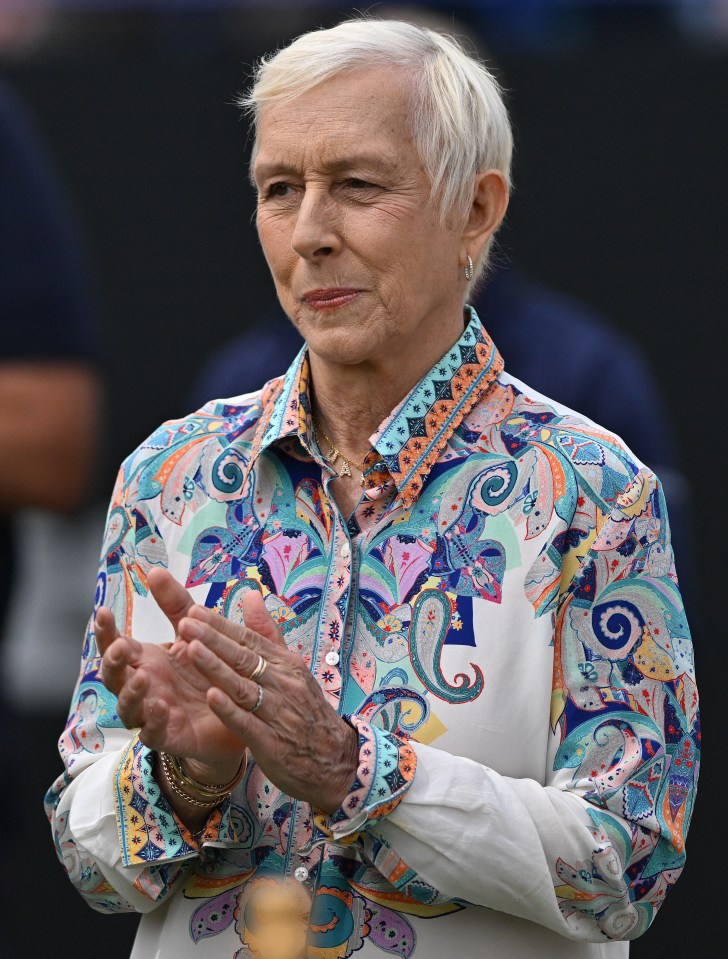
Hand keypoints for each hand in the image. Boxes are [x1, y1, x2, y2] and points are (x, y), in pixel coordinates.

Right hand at [95, 568, 245, 782]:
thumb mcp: (196, 630)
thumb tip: (154, 570)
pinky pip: (154, 733)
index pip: (117, 644)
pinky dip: (154, 722)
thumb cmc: (209, 668)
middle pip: (114, 676)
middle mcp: (144, 686)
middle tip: (121, 647)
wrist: (239, 712)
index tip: (102, 611)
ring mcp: (152, 713)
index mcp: (146, 660)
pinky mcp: (170, 736)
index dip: (106, 631)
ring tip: (141, 679)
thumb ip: (176, 604)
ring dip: (131, 693)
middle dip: (113, 662)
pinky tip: (161, 707)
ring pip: (128, 708)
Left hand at [178, 592, 358, 813]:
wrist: (336, 760)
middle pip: (244, 659)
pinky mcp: (272, 743)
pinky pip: (247, 722)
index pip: (250, 640)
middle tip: (185, 623)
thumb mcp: (293, 669)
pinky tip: (209, 696)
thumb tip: (250, 595)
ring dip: (216, 668)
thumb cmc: (306, 711)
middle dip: (212, 640)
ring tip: (189, 650)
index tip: (195, 612)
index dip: (221, 626)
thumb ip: (267, 634)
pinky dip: (228, 709)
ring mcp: (278, 713)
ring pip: (243, 687)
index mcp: (287, 665)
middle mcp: (283, 684)